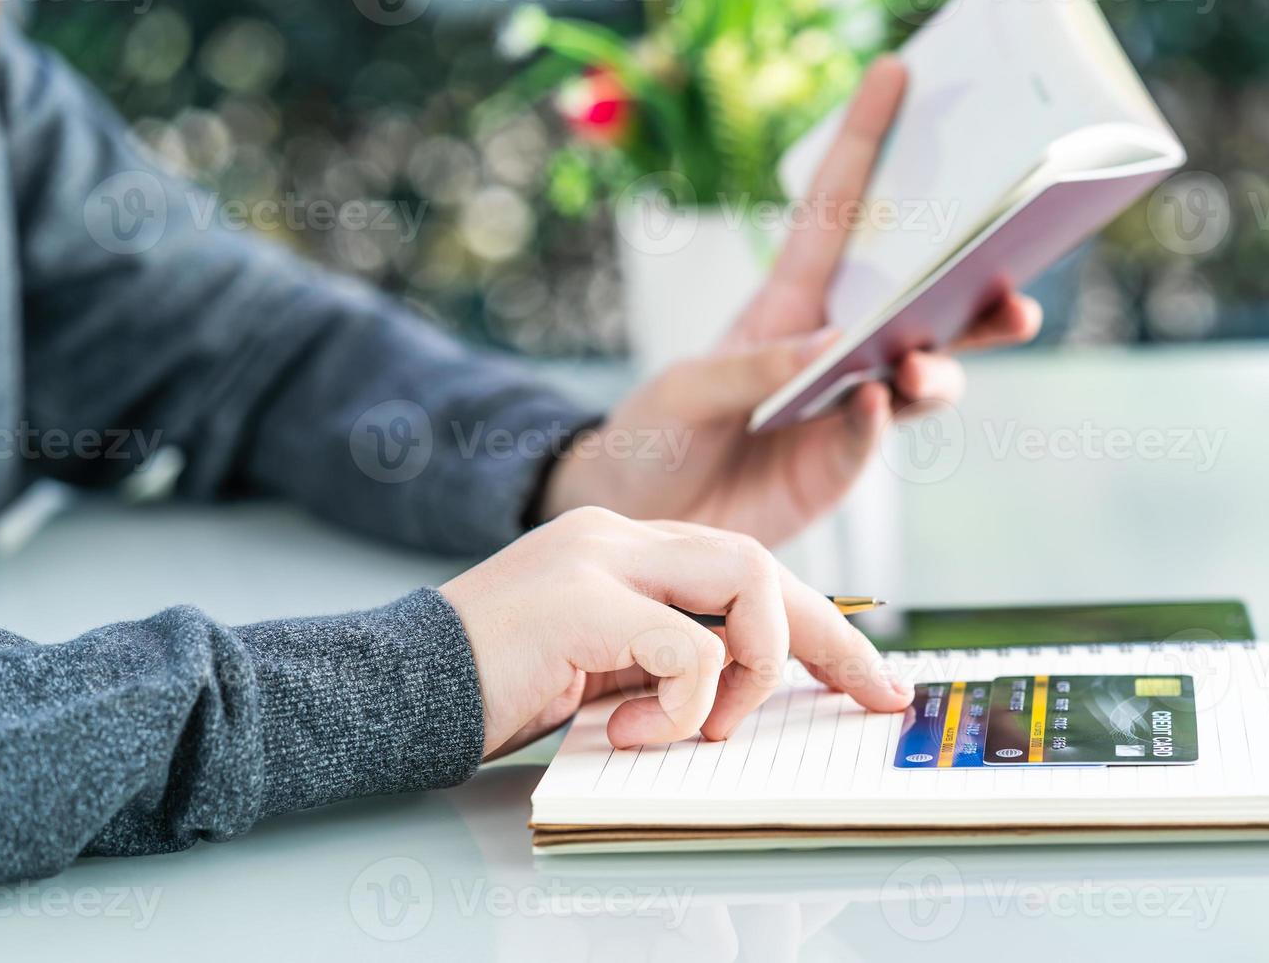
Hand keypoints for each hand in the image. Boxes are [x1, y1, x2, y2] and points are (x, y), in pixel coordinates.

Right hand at [439, 506, 911, 756]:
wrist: (393, 688)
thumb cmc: (493, 687)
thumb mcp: (602, 669)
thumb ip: (665, 658)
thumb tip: (748, 690)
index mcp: (623, 547)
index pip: (745, 566)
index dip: (817, 621)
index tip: (868, 674)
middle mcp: (617, 537)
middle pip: (762, 562)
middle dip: (831, 635)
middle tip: (874, 691)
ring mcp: (599, 558)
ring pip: (745, 580)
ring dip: (749, 671)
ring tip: (706, 727)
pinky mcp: (581, 599)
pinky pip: (689, 648)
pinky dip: (687, 704)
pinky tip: (634, 732)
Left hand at [540, 56, 1041, 546]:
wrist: (641, 520)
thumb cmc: (654, 435)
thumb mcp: (688, 388)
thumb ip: (755, 368)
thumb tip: (838, 347)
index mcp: (787, 305)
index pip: (832, 212)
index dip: (863, 142)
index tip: (894, 74)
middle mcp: (828, 349)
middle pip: (914, 300)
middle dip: (968, 280)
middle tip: (1011, 267)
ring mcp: (842, 408)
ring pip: (919, 372)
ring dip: (937, 364)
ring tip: (922, 367)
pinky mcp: (839, 467)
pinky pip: (873, 436)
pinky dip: (878, 421)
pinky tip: (876, 406)